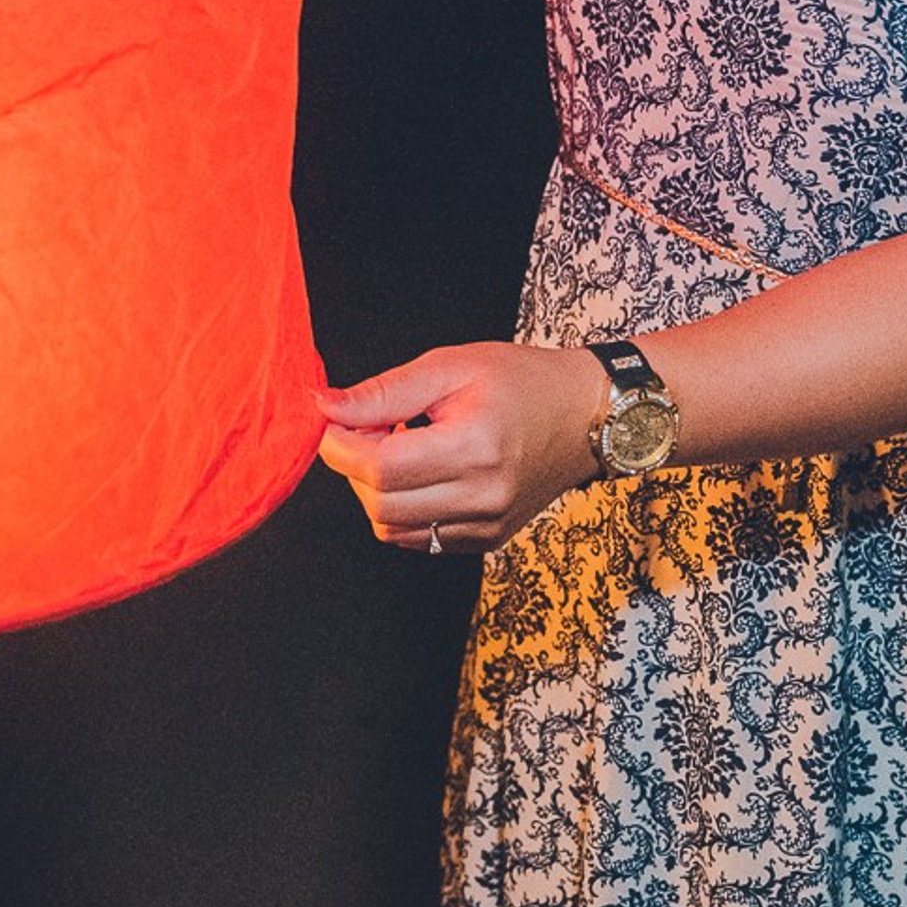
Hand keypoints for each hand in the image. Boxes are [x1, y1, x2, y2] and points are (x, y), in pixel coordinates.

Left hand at [313, 341, 602, 552]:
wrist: (582, 414)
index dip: (341, 446)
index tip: (336, 419)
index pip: (380, 469)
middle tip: (367, 426)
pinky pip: (420, 538)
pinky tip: (419, 470)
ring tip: (397, 445)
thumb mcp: (448, 366)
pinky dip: (402, 508)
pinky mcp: (487, 539)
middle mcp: (483, 497)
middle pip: (380, 504)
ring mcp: (487, 525)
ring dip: (375, 490)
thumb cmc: (519, 380)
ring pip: (393, 528)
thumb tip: (323, 407)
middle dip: (354, 466)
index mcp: (474, 449)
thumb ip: (383, 392)